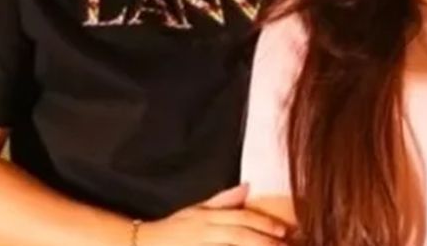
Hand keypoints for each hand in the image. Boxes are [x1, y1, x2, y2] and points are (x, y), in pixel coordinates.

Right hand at [135, 184, 292, 245]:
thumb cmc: (172, 229)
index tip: (283, 231)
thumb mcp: (196, 210)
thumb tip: (247, 187)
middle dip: (264, 241)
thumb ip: (222, 200)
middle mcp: (206, 232)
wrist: (141, 243)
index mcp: (208, 217)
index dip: (264, 224)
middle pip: (240, 235)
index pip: (242, 218)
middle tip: (285, 245)